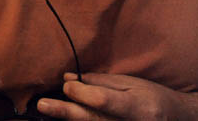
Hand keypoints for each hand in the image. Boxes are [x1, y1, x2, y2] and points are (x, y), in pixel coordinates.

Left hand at [35, 72, 197, 119]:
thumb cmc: (154, 97)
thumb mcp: (132, 83)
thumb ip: (100, 82)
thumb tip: (69, 80)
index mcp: (136, 106)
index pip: (103, 101)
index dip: (82, 93)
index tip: (67, 84)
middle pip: (92, 119)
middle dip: (65, 111)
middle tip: (43, 104)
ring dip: (70, 118)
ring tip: (49, 108)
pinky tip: (70, 115)